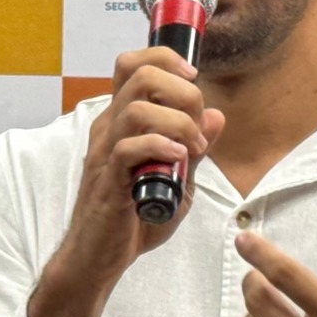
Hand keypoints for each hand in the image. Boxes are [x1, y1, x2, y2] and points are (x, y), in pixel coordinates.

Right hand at [29, 45, 227, 316]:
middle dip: (182, 91)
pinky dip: (162, 148)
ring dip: (178, 123)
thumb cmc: (132, 220)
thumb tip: (217, 116)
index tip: (193, 77)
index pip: (133, 64)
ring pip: (137, 108)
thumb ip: (195, 147)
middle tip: (198, 123)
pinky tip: (179, 162)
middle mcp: (108, 128)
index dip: (166, 58)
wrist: (99, 258)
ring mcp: (104, 152)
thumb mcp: (177, 180)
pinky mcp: (107, 179)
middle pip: (138, 74)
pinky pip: (130, 147)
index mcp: (121, 121)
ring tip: (193, 149)